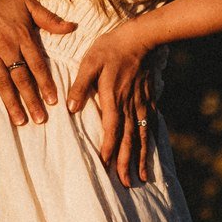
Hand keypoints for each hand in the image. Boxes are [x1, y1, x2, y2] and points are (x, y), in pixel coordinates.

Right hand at [0, 0, 75, 128]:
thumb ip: (50, 19)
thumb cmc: (1, 1)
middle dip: (32, 101)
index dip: (46, 84)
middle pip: (22, 79)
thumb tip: (72, 27)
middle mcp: (7, 48)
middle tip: (40, 120)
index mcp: (23, 37)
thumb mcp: (29, 5)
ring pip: (2, 83)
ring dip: (11, 103)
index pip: (37, 65)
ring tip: (20, 121)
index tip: (53, 101)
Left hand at [66, 22, 154, 186]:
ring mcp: (141, 104)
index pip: (111, 131)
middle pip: (129, 140)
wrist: (141, 37)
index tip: (106, 168)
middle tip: (128, 184)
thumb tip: (70, 107)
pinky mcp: (149, 99)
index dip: (109, 150)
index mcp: (113, 99)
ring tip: (143, 177)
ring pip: (142, 136)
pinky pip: (150, 124)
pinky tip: (150, 150)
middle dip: (127, 163)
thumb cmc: (112, 48)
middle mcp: (129, 106)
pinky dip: (150, 140)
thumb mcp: (90, 62)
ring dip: (141, 157)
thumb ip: (80, 85)